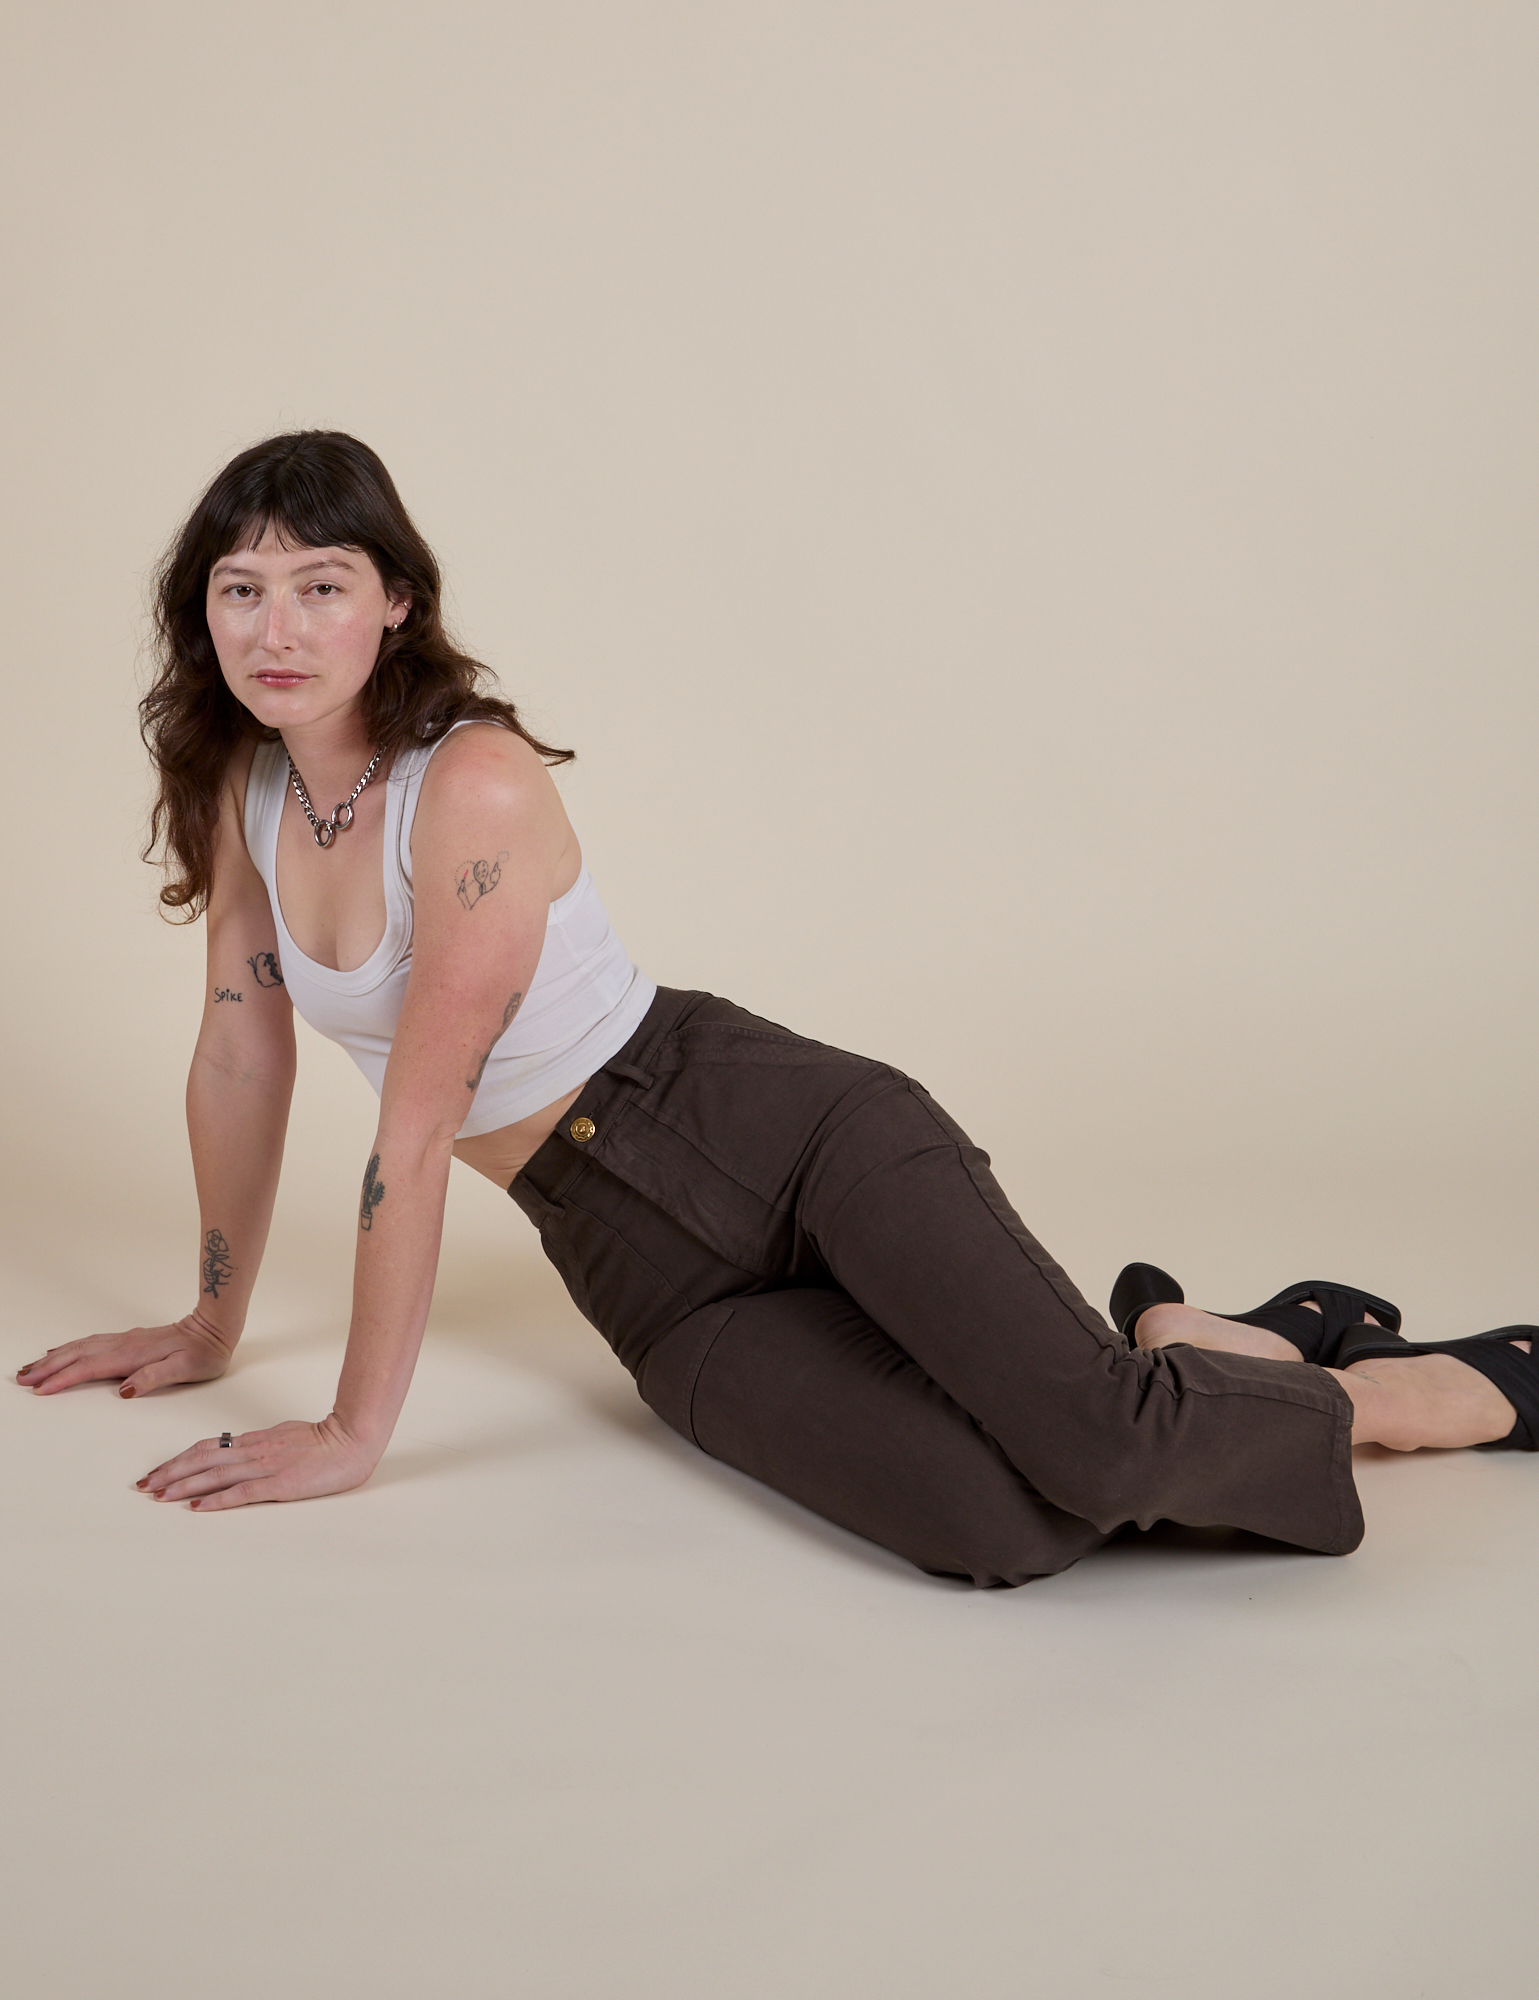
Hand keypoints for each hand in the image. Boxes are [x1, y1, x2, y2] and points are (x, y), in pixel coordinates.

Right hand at [17, 1312, 233, 1398]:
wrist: (214, 1329)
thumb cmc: (203, 1353)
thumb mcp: (185, 1369)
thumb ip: (154, 1377)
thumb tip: (125, 1390)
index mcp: (133, 1355)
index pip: (90, 1368)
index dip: (63, 1379)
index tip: (41, 1389)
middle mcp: (124, 1345)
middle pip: (77, 1355)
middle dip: (47, 1368)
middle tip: (21, 1378)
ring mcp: (124, 1340)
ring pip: (80, 1347)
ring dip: (53, 1357)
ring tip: (30, 1367)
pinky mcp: (127, 1339)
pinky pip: (89, 1342)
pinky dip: (69, 1348)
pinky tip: (60, 1351)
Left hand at [139, 1413, 379, 1509]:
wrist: (353, 1439)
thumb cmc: (326, 1440)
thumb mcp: (286, 1436)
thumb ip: (262, 1445)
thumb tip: (240, 1450)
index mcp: (255, 1440)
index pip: (206, 1448)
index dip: (177, 1460)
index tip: (156, 1472)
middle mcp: (253, 1451)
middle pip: (202, 1459)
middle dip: (170, 1473)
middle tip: (144, 1486)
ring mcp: (266, 1467)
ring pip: (215, 1474)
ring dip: (184, 1486)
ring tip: (159, 1496)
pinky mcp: (280, 1484)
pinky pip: (242, 1492)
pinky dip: (217, 1500)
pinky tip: (198, 1508)